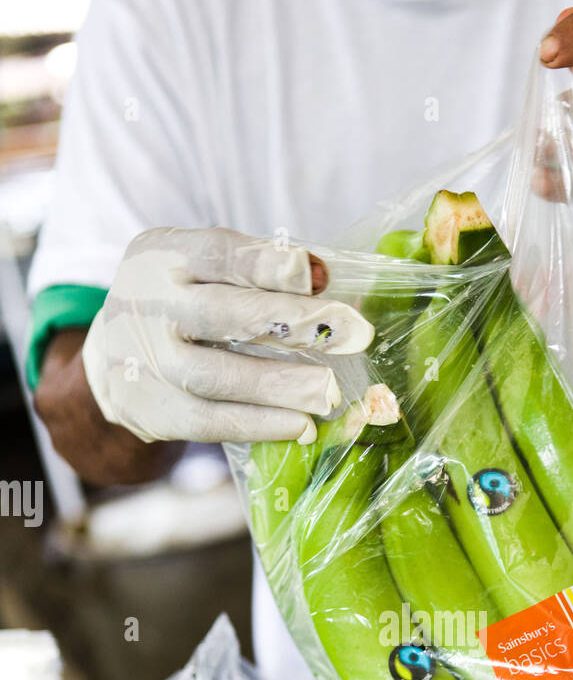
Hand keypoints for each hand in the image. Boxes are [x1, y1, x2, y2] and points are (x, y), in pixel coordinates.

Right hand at [82, 226, 373, 444]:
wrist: (109, 360)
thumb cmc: (180, 305)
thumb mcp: (201, 270)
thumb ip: (257, 270)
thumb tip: (327, 277)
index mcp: (164, 256)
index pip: (219, 253)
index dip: (270, 265)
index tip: (321, 277)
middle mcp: (148, 304)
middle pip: (223, 314)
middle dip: (294, 323)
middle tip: (355, 334)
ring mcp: (146, 361)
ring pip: (216, 375)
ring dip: (281, 384)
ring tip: (329, 391)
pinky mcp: (153, 410)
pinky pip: (210, 421)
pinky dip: (260, 425)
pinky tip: (301, 425)